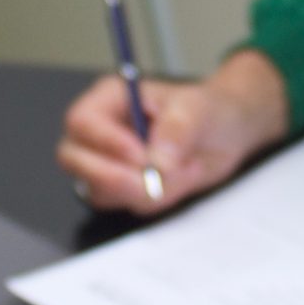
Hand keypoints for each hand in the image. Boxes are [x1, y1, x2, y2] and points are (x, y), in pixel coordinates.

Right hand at [57, 51, 288, 214]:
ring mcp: (110, 163)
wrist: (229, 132)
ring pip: (100, 190)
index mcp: (110, 99)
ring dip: (145, 189)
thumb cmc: (208, 109)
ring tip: (184, 167)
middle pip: (73, 159)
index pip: (82, 122)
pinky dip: (157, 200)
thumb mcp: (197, 109)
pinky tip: (181, 179)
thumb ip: (177, 130)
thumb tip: (156, 161)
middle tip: (151, 180)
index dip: (106, 143)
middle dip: (113, 176)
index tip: (140, 156)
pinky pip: (127, 205)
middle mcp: (101, 132)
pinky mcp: (125, 189)